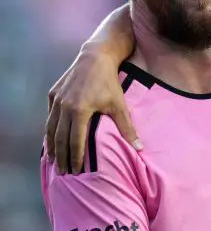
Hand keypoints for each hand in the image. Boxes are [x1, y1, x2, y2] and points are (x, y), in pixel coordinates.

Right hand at [46, 44, 141, 174]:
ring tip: (54, 160)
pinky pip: (49, 116)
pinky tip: (51, 139)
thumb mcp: (119, 105)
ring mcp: (56, 100)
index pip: (75, 142)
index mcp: (80, 111)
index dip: (75, 158)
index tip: (76, 171)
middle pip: (60, 139)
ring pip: (50, 129)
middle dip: (61, 157)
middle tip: (62, 172)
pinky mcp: (52, 94)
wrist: (96, 57)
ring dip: (52, 146)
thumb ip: (127, 128)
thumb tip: (140, 148)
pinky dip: (50, 130)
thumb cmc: (110, 82)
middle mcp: (64, 107)